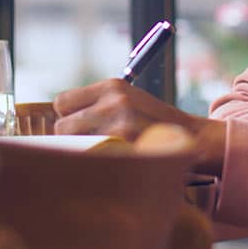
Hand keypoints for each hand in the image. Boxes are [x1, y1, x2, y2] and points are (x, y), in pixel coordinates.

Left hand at [53, 79, 226, 175]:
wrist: (190, 137)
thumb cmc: (151, 121)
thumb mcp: (127, 99)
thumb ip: (96, 104)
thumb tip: (57, 120)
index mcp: (112, 85)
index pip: (62, 102)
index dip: (69, 116)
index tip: (80, 124)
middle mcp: (115, 101)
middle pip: (63, 126)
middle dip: (72, 137)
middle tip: (92, 142)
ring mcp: (121, 126)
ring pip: (74, 145)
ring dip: (83, 151)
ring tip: (103, 151)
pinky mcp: (126, 148)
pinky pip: (91, 159)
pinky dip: (96, 163)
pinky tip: (110, 161)